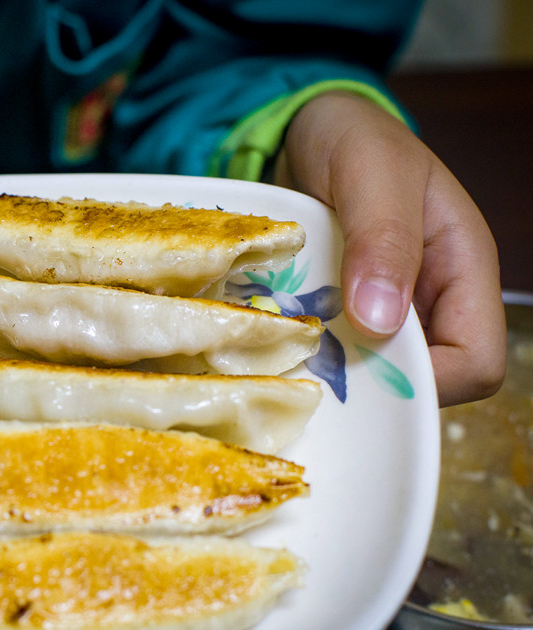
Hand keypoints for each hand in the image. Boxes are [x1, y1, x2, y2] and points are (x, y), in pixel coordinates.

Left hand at [274, 91, 504, 406]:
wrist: (305, 128)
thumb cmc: (353, 136)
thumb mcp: (372, 172)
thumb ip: (382, 239)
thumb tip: (382, 320)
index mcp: (463, 270)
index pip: (476, 360)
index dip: (431, 381)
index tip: (363, 370)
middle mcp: (429, 300)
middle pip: (424, 381)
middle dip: (370, 382)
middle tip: (308, 361)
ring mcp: (383, 309)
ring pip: (372, 373)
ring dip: (329, 369)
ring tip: (284, 348)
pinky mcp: (341, 312)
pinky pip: (332, 351)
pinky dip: (304, 351)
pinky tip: (272, 337)